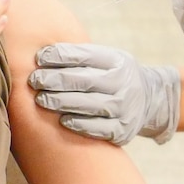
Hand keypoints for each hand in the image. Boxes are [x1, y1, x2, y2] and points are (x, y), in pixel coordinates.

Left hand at [28, 43, 179, 145]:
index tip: (40, 58)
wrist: (149, 101)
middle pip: (85, 80)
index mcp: (117, 61)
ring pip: (90, 104)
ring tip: (41, 100)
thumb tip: (40, 54)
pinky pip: (98, 128)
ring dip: (62, 102)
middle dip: (55, 79)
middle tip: (35, 81)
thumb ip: (80, 57)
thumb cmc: (112, 77)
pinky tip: (62, 120)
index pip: (86, 55)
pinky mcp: (123, 129)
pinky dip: (79, 124)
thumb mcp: (106, 59)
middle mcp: (123, 82)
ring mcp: (125, 107)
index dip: (60, 56)